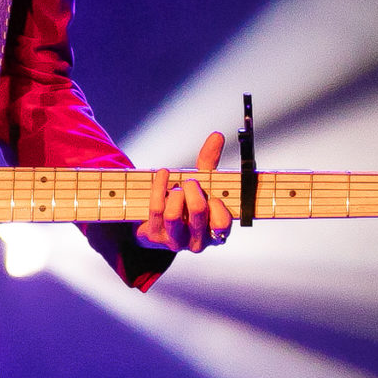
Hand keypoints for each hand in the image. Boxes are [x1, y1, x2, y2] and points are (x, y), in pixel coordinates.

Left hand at [136, 131, 231, 253]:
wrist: (157, 224)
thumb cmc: (186, 203)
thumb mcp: (202, 185)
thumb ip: (210, 162)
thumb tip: (217, 136)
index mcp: (216, 233)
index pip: (223, 223)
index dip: (217, 205)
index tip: (211, 193)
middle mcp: (197, 242)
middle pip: (197, 212)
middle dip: (193, 189)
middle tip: (190, 182)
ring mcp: (175, 241)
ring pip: (174, 214)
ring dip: (175, 193)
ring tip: (176, 187)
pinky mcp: (155, 236)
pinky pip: (156, 208)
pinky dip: (159, 186)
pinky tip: (162, 174)